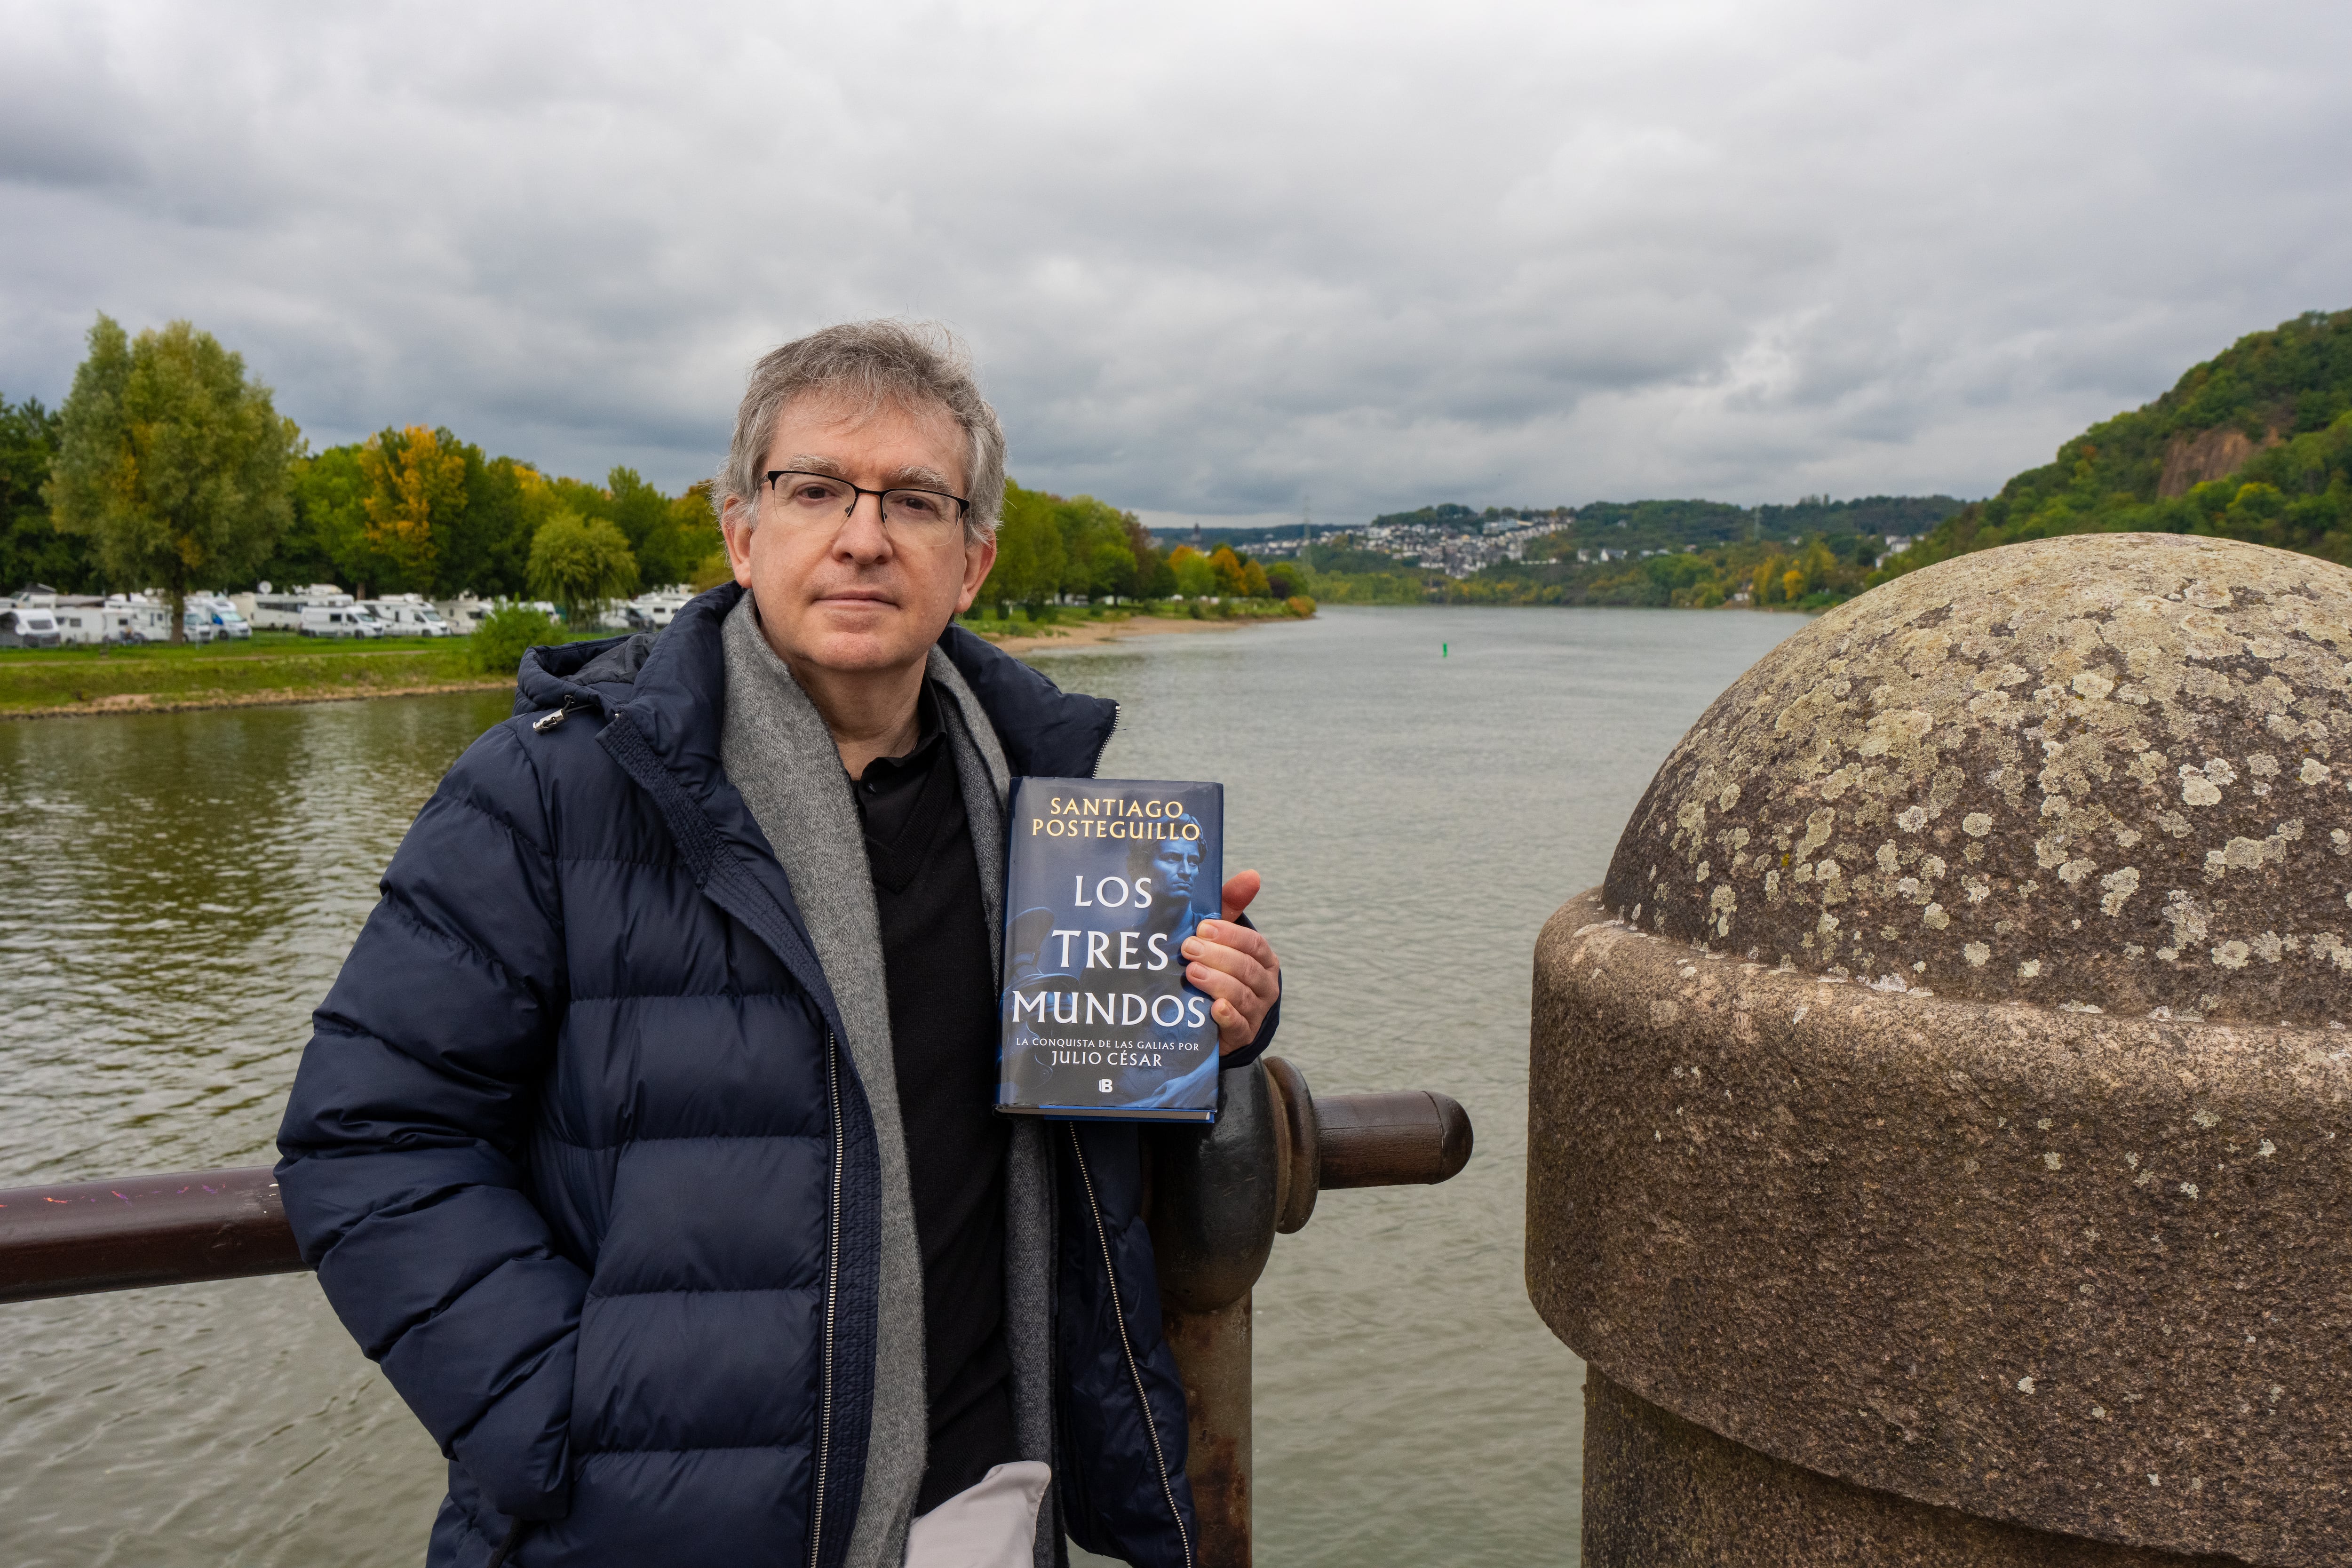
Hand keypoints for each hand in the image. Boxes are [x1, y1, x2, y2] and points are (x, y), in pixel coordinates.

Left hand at [1182, 870, 1280, 1056]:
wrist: (1214, 1021)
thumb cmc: (1219, 969)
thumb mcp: (1222, 938)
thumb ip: (1232, 906)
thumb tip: (1252, 874)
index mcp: (1263, 959)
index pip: (1254, 944)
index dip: (1230, 935)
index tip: (1202, 928)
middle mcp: (1265, 985)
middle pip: (1246, 968)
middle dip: (1218, 957)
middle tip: (1188, 949)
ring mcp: (1256, 1012)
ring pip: (1241, 994)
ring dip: (1217, 982)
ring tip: (1192, 973)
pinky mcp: (1242, 1035)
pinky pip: (1239, 1025)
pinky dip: (1228, 1016)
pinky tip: (1214, 1008)